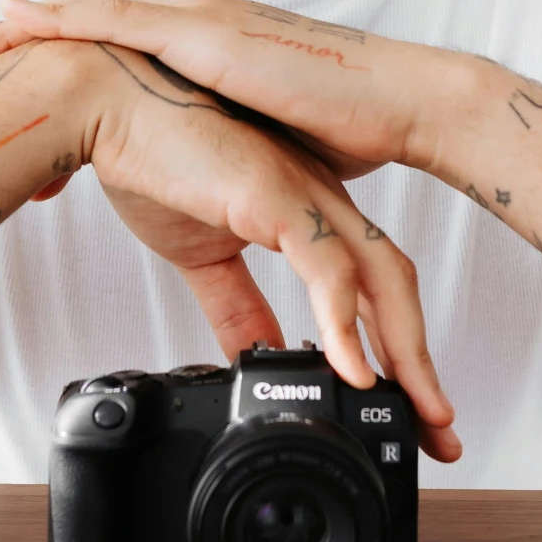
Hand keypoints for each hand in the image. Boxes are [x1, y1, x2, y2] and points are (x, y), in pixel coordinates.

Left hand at [0, 0, 446, 181]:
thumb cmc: (349, 129)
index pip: (115, 39)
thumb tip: (201, 190)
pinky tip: (25, 20)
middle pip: (86, 15)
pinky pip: (118, 18)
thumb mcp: (260, 146)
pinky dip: (65, 18)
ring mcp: (199, 23)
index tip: (6, 67)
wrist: (404, 103)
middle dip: (18, 30)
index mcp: (208, 47)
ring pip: (89, 10)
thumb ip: (224, 155)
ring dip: (24, 23)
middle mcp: (196, 22)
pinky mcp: (207, 34)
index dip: (58, 49)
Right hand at [60, 40, 459, 462]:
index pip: (372, 286)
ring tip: (416, 416)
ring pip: (382, 280)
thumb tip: (253, 360)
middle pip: (396, 288)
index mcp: (306, 210)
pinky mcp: (276, 194)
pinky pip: (328, 267)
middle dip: (421, 366)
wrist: (102, 107)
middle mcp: (319, 200)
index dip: (396, 349)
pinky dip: (344, 324)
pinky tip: (353, 370)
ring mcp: (304, 195)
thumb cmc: (147, 158)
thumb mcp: (200, 254)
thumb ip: (234, 307)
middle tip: (439, 434)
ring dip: (405, 355)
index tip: (407, 409)